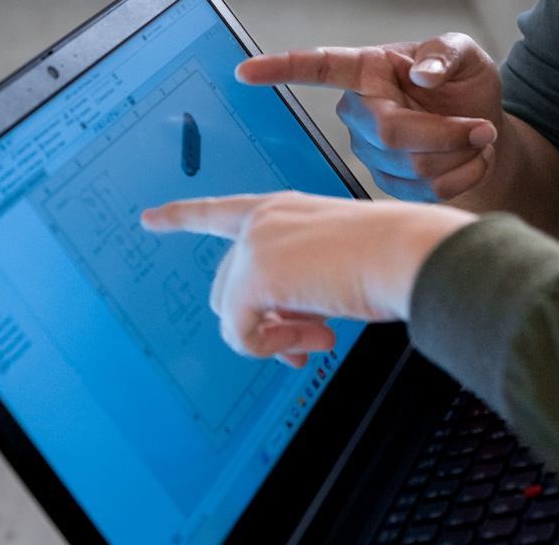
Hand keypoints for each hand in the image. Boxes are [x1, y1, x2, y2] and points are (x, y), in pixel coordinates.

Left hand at [141, 191, 475, 365]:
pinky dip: (273, 348)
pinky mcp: (255, 275)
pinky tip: (316, 339)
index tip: (150, 218)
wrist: (408, 253)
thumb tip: (279, 330)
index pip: (218, 211)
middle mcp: (261, 220)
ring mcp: (254, 244)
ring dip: (274, 338)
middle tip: (308, 340)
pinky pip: (241, 333)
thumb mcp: (332, 266)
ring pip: (231, 312)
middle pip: (227, 286)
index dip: (181, 216)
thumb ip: (296, 288)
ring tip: (318, 338)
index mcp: (281, 209)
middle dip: (263, 321)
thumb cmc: (390, 256)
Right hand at [236, 34, 502, 201]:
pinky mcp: (387, 184)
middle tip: (482, 127)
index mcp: (368, 69)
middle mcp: (359, 111)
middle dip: (445, 133)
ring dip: (459, 156)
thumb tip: (422, 75)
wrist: (485, 133)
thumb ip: (446, 54)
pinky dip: (462, 177)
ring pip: (411, 165)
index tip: (245, 72)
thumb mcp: (466, 54)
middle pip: (390, 132)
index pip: (319, 66)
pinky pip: (424, 190)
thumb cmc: (467, 86)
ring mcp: (370, 151)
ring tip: (478, 140)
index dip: (282, 68)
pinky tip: (468, 161)